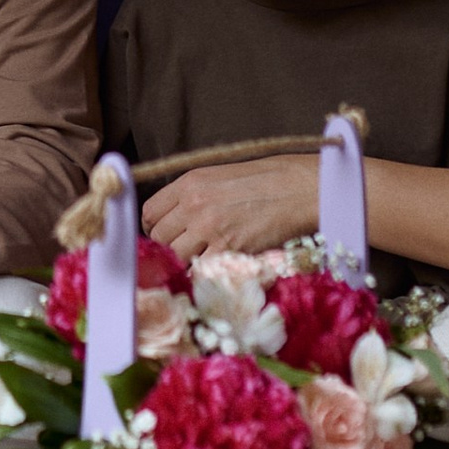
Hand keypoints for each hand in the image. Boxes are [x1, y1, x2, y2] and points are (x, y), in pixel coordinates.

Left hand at [142, 155, 320, 262]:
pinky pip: (200, 269)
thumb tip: (174, 219)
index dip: (154, 227)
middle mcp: (193, 204)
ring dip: (184, 261)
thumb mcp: (219, 176)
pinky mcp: (228, 249)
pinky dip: (204, 271)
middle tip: (183, 250)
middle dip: (167, 246)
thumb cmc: (264, 180)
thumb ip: (193, 195)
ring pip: (176, 256)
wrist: (298, 189)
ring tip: (200, 258)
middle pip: (159, 236)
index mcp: (189, 182)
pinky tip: (216, 266)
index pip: (150, 211)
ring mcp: (209, 228)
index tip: (164, 234)